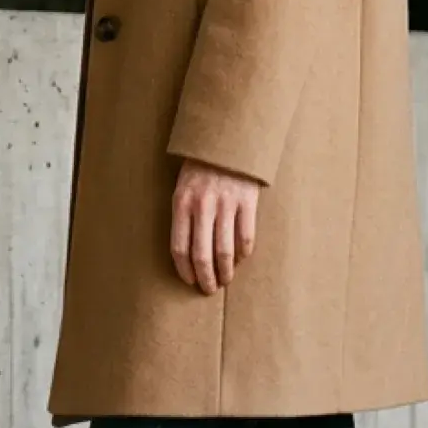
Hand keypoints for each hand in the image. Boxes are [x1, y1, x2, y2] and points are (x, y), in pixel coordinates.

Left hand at [170, 159, 259, 293]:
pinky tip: (240, 257)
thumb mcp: (183, 186)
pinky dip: (243, 253)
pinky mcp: (247, 201)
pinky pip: (246, 237)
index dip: (185, 271)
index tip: (190, 281)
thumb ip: (184, 215)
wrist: (227, 138)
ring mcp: (226, 203)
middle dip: (206, 278)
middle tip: (209, 289)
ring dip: (225, 271)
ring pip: (225, 251)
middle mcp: (202, 205)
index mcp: (182, 202)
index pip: (179, 248)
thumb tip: (189, 252)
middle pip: (202, 255)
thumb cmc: (201, 166)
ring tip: (225, 279)